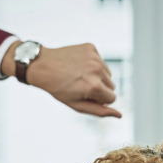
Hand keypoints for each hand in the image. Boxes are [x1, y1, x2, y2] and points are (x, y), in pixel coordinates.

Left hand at [2, 42, 120, 117]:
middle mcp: (97, 70)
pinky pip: (101, 61)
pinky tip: (79, 65)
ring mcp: (95, 57)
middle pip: (112, 86)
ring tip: (80, 76)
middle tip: (81, 86)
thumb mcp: (77, 105)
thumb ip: (100, 111)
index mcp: (94, 86)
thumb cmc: (58, 89)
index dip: (100, 100)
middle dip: (100, 88)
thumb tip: (120, 115)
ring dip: (98, 76)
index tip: (86, 96)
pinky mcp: (91, 47)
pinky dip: (93, 64)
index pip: (112, 98)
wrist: (42, 65)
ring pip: (108, 73)